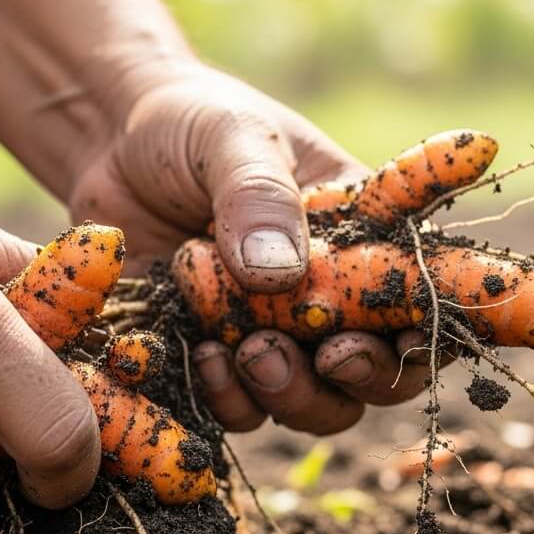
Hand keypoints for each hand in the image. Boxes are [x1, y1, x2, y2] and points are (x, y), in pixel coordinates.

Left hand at [69, 61, 438, 434]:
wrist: (104, 141)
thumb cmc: (186, 123)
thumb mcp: (231, 136)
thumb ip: (261, 195)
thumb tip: (281, 274)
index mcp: (361, 234)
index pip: (425, 296)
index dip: (428, 330)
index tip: (398, 336)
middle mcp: (328, 295)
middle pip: (380, 372)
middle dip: (362, 376)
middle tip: (327, 355)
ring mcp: (272, 333)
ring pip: (316, 404)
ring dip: (291, 392)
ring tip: (246, 349)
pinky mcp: (215, 358)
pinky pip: (242, 410)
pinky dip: (229, 399)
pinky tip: (201, 354)